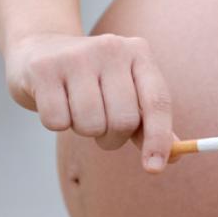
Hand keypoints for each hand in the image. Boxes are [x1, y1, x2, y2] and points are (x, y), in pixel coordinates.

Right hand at [5, 32, 173, 172]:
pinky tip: (56, 102)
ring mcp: (76, 56)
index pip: (158, 102)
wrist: (42, 48)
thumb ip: (149, 123)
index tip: (154, 168)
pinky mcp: (44, 69)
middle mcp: (112, 48)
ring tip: (78, 110)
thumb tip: (175, 156)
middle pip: (123, 120)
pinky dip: (57, 123)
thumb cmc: (93, 80)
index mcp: (139, 53)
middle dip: (112, 138)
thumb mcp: (126, 93)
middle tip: (102, 128)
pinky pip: (57, 121)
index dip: (158, 139)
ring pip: (90, 124)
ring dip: (84, 131)